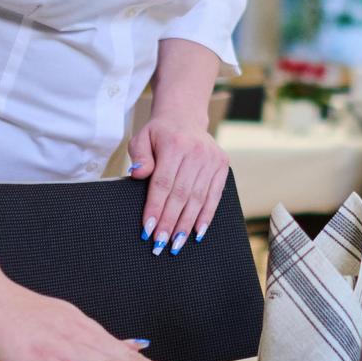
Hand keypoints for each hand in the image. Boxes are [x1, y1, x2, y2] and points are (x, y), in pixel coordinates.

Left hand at [129, 112, 229, 254]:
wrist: (184, 116)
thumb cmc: (159, 133)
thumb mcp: (141, 138)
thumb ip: (139, 156)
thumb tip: (138, 174)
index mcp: (175, 145)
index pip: (163, 183)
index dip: (155, 209)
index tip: (148, 230)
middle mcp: (196, 152)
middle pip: (181, 195)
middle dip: (170, 223)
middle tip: (160, 244)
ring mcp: (212, 159)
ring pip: (198, 199)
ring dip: (187, 225)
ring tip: (176, 244)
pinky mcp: (222, 165)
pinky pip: (215, 196)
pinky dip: (206, 216)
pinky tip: (198, 233)